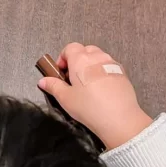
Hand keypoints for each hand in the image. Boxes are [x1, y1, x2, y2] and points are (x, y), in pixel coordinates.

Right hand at [38, 43, 152, 149]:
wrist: (119, 118)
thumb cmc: (88, 107)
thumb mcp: (65, 98)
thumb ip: (53, 86)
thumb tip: (43, 81)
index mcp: (80, 60)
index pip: (70, 48)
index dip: (63, 57)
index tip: (61, 72)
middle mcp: (97, 57)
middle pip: (85, 50)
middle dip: (78, 59)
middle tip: (73, 77)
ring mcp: (111, 64)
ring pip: (98, 57)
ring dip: (91, 64)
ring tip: (87, 82)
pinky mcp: (122, 73)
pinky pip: (109, 66)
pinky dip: (102, 71)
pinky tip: (101, 88)